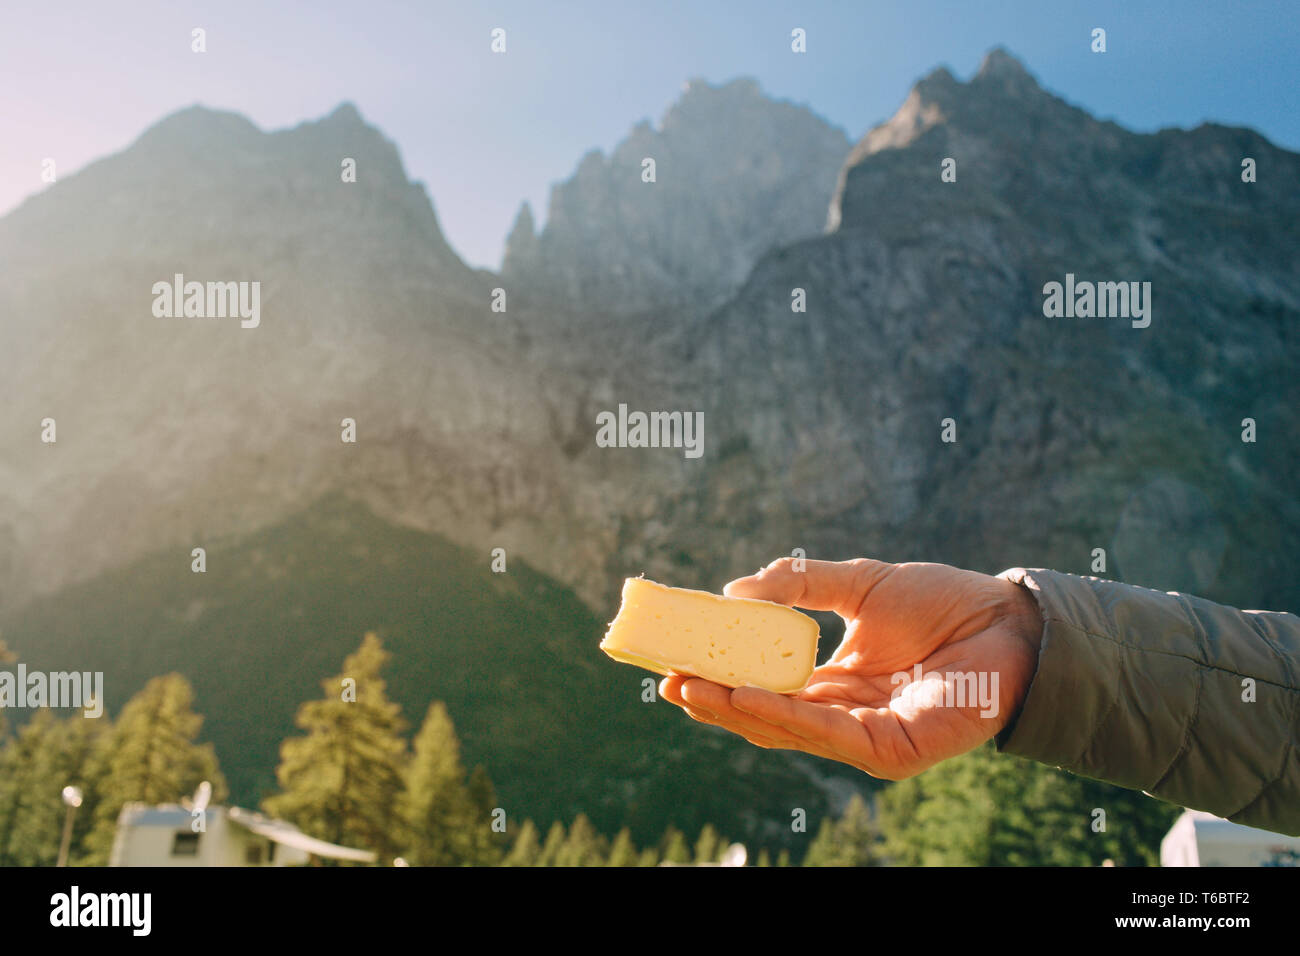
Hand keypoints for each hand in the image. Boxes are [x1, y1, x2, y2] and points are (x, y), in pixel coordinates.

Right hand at [659, 557, 1043, 779]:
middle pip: (766, 716)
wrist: (1010, 618)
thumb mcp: (858, 583)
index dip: (719, 676)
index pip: (764, 687)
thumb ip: (799, 584)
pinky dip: (784, 717)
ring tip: (693, 686)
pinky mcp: (892, 751)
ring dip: (737, 709)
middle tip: (667, 678)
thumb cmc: (943, 603)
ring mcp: (866, 739)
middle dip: (715, 699)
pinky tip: (748, 695)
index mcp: (833, 683)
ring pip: (788, 731)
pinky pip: (829, 736)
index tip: (674, 658)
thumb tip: (735, 589)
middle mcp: (843, 717)